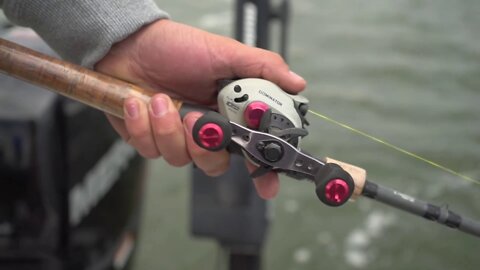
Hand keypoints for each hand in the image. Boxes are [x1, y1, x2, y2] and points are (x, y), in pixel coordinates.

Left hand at [95, 19, 305, 198]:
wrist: (130, 44)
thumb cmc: (178, 46)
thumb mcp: (225, 53)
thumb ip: (263, 68)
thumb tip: (297, 84)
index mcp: (228, 112)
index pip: (252, 147)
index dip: (263, 169)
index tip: (268, 187)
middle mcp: (205, 129)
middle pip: (215, 163)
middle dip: (204, 146)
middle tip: (195, 118)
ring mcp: (176, 136)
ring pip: (180, 159)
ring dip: (168, 129)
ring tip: (160, 99)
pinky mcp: (148, 138)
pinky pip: (150, 149)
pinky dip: (142, 125)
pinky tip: (138, 102)